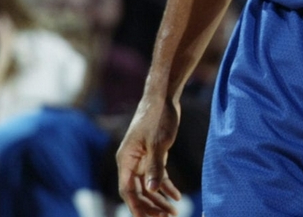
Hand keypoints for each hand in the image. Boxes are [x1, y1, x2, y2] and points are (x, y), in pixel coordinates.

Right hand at [117, 96, 182, 216]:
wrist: (163, 97)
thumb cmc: (158, 117)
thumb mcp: (158, 143)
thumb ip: (155, 167)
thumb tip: (151, 190)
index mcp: (126, 160)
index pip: (127, 190)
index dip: (136, 206)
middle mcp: (131, 162)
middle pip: (137, 191)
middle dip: (150, 206)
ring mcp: (142, 159)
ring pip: (148, 185)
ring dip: (159, 199)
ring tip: (173, 212)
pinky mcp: (153, 154)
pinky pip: (157, 175)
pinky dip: (166, 186)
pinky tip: (177, 196)